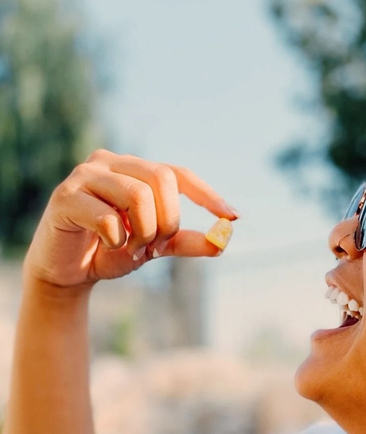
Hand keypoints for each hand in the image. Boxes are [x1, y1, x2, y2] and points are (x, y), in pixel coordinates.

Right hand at [23, 149, 238, 290]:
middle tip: (156, 244)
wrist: (68, 271)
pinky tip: (108, 245)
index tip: (232, 216)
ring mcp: (86, 175)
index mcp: (134, 169)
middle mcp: (111, 163)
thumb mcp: (154, 246)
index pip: (178, 173)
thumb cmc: (111, 250)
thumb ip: (185, 242)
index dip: (207, 194)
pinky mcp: (66, 196)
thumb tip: (222, 242)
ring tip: (131, 247)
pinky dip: (117, 240)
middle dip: (168, 219)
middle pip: (161, 178)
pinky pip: (107, 217)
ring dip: (143, 231)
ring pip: (137, 195)